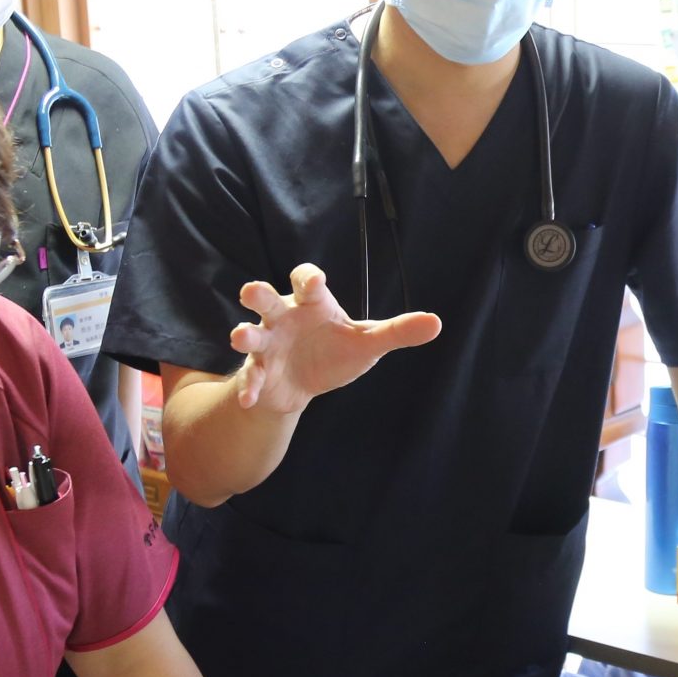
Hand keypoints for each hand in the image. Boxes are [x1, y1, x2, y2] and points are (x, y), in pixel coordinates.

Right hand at [229, 264, 440, 413]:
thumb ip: (397, 332)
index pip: (305, 280)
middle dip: (258, 294)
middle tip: (252, 292)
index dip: (307, 277)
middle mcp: (284, 318)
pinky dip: (249, 387)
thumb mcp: (367, 343)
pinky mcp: (259, 371)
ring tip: (241, 337)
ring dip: (244, 334)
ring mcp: (267, 344)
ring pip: (251, 333)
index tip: (314, 282)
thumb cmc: (335, 351)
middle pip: (266, 299)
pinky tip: (250, 399)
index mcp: (311, 304)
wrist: (306, 384)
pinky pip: (252, 377)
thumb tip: (436, 323)